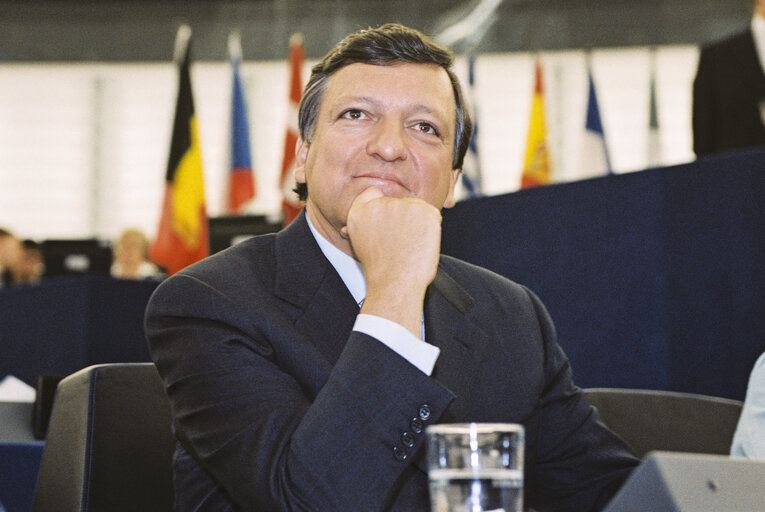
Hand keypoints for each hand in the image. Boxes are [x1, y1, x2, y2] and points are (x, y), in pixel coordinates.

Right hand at [345, 187, 441, 336]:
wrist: (395, 283)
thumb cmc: (381, 270)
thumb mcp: (362, 243)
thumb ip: (364, 225)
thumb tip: (359, 224)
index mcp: (359, 211)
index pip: (372, 193)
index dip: (383, 209)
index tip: (386, 226)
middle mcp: (379, 204)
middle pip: (398, 202)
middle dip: (403, 218)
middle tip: (400, 243)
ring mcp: (402, 205)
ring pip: (416, 207)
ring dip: (418, 222)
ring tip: (410, 246)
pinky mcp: (424, 210)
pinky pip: (432, 214)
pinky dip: (432, 228)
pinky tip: (421, 244)